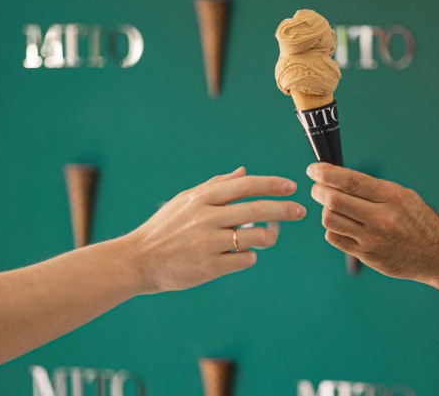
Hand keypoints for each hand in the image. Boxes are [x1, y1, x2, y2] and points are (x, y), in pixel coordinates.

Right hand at [129, 167, 305, 292]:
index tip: (291, 186)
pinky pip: (245, 259)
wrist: (137, 260)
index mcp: (202, 198)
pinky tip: (240, 255)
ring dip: (270, 236)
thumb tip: (244, 172)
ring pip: (257, 237)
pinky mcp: (209, 267)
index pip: (245, 185)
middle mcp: (207, 218)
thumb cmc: (164, 228)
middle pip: (258, 210)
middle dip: (285, 210)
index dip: (272, 184)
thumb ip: (216, 186)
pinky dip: (249, 256)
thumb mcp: (185, 200)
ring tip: (268, 237)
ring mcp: (208, 243)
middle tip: (300, 211)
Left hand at [307, 163, 438, 310]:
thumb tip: (338, 177)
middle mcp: (381, 218)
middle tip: (316, 187)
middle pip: (334, 200)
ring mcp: (372, 239)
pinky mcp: (366, 255)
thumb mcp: (403, 196)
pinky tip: (341, 224)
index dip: (326, 173)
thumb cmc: (418, 221)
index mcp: (392, 197)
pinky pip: (335, 238)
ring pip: (330, 220)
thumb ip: (373, 188)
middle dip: (318, 190)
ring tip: (332, 207)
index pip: (350, 181)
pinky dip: (332, 228)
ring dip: (325, 210)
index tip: (313, 169)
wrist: (436, 255)